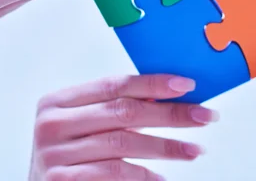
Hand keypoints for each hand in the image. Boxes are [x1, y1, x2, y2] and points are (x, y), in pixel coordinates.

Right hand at [29, 75, 214, 180]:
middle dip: (170, 113)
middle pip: (124, 112)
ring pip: (124, 144)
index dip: (153, 83)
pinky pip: (115, 173)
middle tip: (203, 116)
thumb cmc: (68, 156)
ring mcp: (54, 154)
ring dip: (166, 147)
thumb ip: (114, 109)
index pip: (114, 84)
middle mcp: (52, 124)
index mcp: (58, 101)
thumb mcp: (83, 126)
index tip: (187, 85)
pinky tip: (162, 177)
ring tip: (193, 150)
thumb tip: (167, 96)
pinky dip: (144, 176)